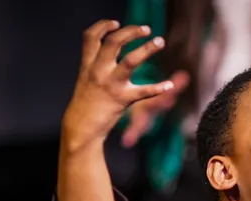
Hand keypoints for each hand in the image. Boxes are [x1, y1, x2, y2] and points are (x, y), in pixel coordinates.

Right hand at [61, 20, 178, 153]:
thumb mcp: (86, 77)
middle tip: (146, 29)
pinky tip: (169, 85)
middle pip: (114, 42)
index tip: (116, 22)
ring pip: (131, 61)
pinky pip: (143, 92)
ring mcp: (110, 84)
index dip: (103, 26)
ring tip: (160, 41)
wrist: (81, 127)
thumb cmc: (86, 102)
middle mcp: (98, 71)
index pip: (91, 36)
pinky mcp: (122, 100)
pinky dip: (158, 88)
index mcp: (87, 64)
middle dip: (131, 32)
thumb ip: (96, 62)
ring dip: (147, 49)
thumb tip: (112, 45)